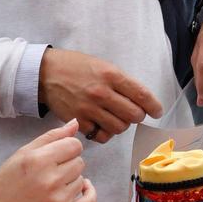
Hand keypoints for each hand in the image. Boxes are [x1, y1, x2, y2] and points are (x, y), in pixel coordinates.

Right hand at [0, 122, 96, 201]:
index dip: (67, 147)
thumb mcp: (23, 153)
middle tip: (49, 172)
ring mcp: (58, 199)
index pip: (74, 145)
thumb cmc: (7, 183)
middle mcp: (50, 179)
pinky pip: (90, 201)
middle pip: (79, 162)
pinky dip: (88, 193)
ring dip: (71, 180)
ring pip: (82, 179)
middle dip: (67, 164)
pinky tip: (80, 189)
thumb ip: (52, 136)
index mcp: (39, 160)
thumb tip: (75, 123)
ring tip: (51, 185)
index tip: (57, 154)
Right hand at [38, 48, 159, 143]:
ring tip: (115, 118)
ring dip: (122, 125)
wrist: (45, 73)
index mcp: (111, 75)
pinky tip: (102, 125)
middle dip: (138, 116)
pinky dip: (105, 133)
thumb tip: (141, 100)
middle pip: (134, 115)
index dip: (154, 106)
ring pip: (119, 128)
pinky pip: (101, 136)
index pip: (142, 95)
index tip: (157, 111)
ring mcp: (89, 108)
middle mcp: (102, 92)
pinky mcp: (78, 121)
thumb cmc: (76, 67)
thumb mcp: (103, 65)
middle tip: (133, 114)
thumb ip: (121, 82)